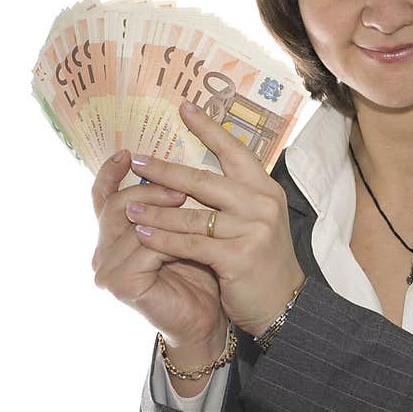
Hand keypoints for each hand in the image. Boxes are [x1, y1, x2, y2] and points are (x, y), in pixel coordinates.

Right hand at [91, 149, 226, 348]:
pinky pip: (146, 248)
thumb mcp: (184, 229)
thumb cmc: (199, 273)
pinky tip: (191, 236)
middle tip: (179, 187)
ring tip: (188, 203)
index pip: (102, 197)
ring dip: (165, 213)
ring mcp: (107, 270)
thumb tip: (177, 161)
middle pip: (116, 204)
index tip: (127, 153)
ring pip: (133, 225)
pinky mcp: (121, 284)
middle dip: (148, 191)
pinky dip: (171, 239)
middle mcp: (103, 251)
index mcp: (114, 235)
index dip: (109, 173)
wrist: (206, 319)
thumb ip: (171, 202)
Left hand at [129, 99, 305, 336]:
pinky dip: (163, 239)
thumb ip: (233, 197)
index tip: (183, 107)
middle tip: (137, 159)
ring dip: (155, 210)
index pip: (234, 150)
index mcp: (265, 188)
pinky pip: (191, 243)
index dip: (209, 128)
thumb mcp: (255, 221)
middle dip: (165, 170)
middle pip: (203, 180)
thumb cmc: (262, 261)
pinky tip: (143, 233)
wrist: (284, 304)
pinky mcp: (238, 256)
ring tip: (128, 206)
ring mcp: (252, 229)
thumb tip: (193, 175)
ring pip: (192, 214)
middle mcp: (261, 203)